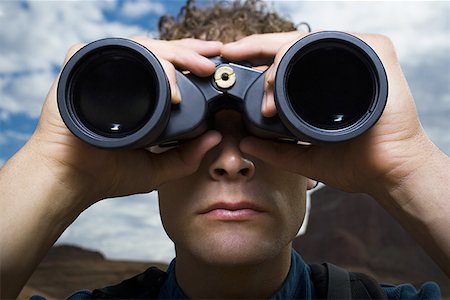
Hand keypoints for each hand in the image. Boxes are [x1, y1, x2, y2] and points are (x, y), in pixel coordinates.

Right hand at [30, 37, 222, 205]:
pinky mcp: (80, 67)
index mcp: (140, 96)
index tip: (213, 65)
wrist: (72, 178)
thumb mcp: (158, 167)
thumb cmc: (109, 174)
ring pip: (140, 47)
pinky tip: (161, 74)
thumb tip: (216, 137)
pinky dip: (138, 54)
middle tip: (210, 61)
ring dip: (171, 53)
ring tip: (195, 68)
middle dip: (189, 52)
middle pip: (158, 51)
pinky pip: (110, 48)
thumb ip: (187, 157)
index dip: (191, 61)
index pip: (168, 68)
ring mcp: (100, 71)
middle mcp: (122, 79)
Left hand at [222, 31, 438, 199]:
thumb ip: (276, 150)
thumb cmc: (356, 163)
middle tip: (236, 62)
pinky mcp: (376, 51)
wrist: (388, 172)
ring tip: (260, 84)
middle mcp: (341, 64)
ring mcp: (359, 55)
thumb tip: (246, 142)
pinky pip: (331, 41)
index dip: (258, 56)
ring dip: (276, 61)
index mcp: (325, 84)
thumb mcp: (305, 156)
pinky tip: (281, 67)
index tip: (232, 58)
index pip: (288, 62)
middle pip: (292, 47)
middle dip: (257, 50)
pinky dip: (301, 49)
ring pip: (306, 43)